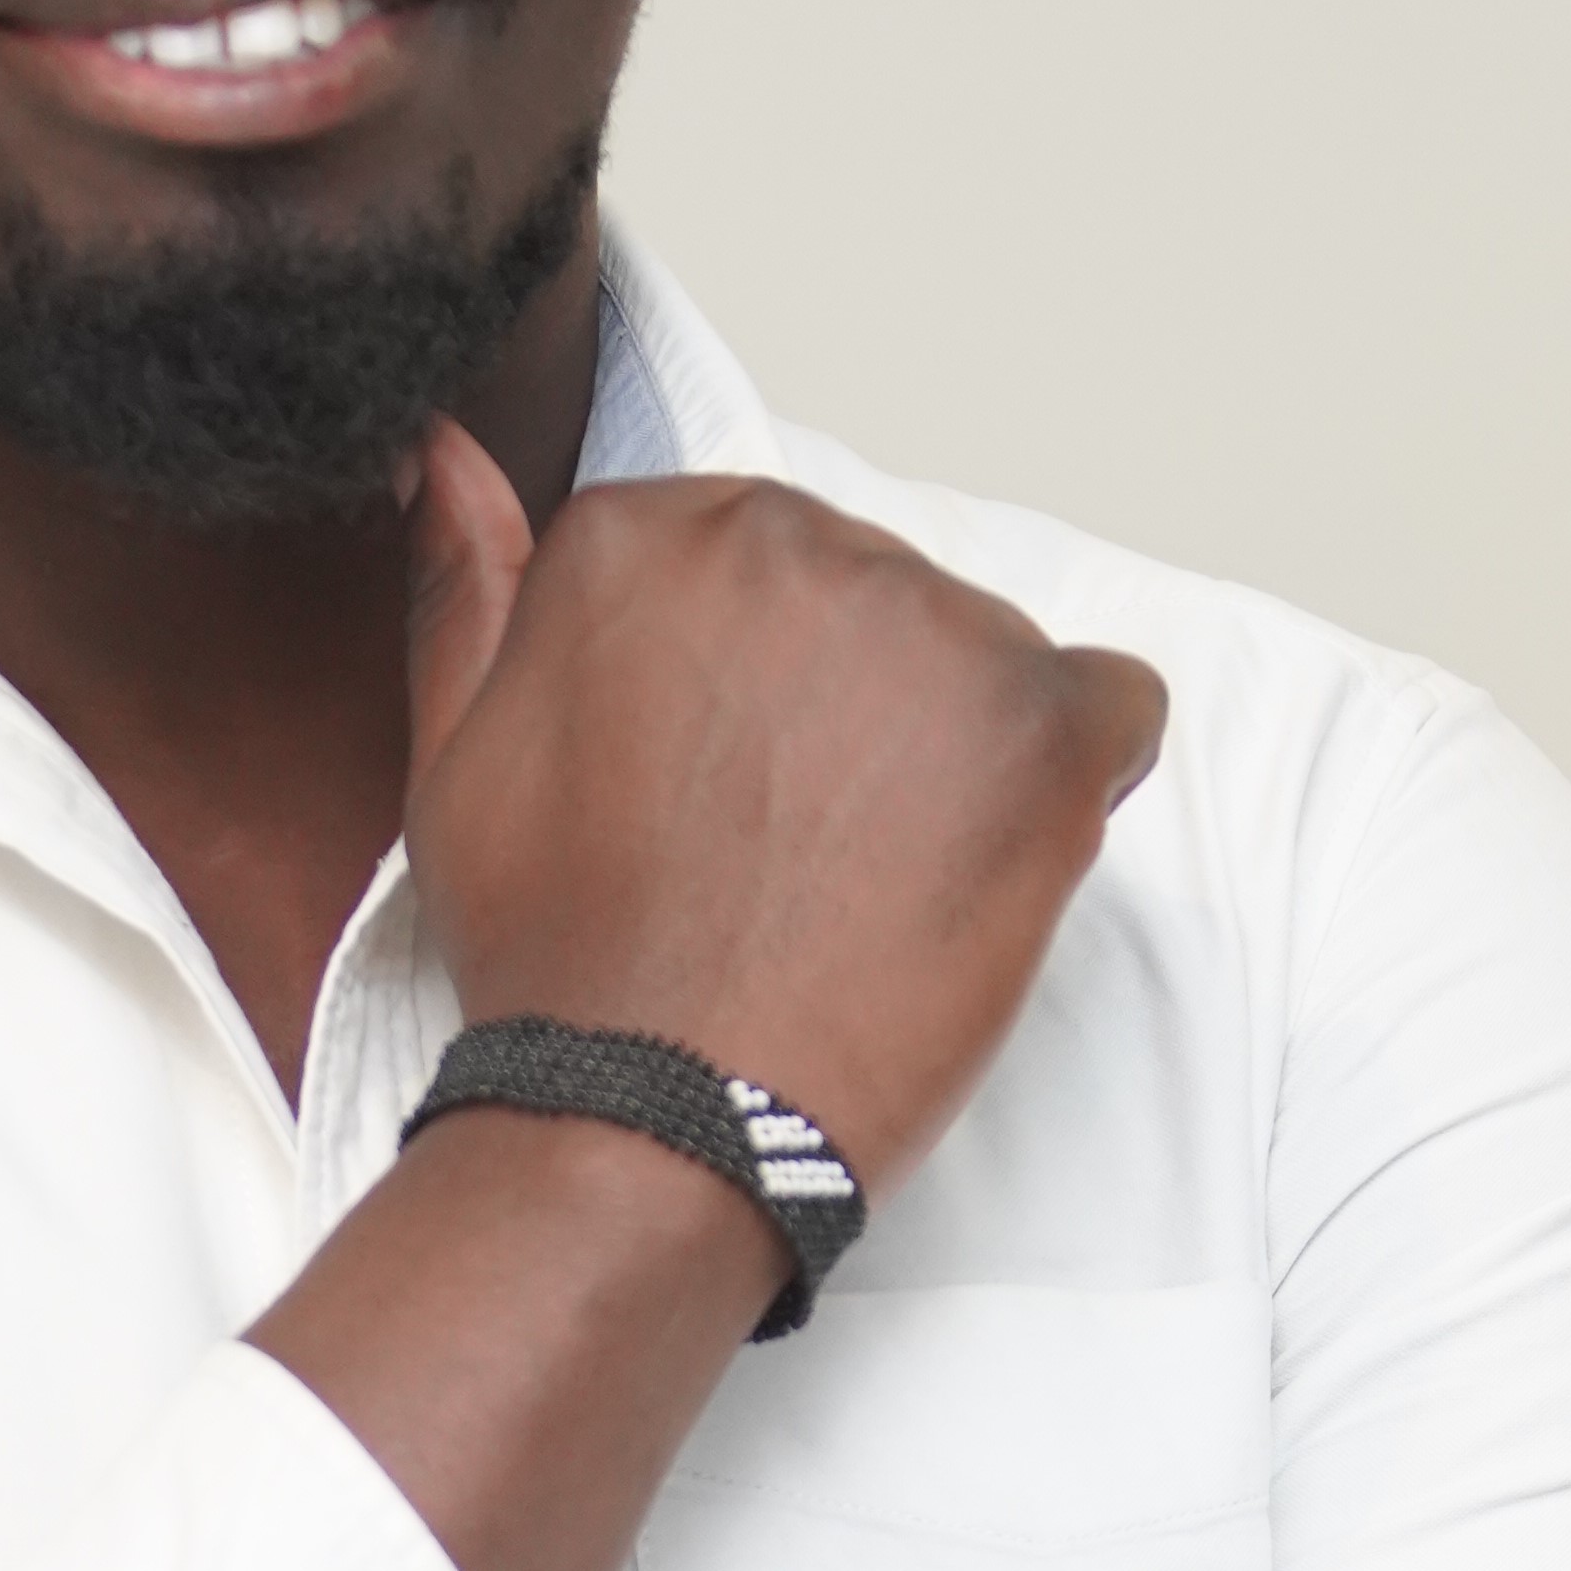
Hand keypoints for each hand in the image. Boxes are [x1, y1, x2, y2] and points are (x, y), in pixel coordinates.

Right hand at [252, 425, 1162, 1570]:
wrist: (653, 1116)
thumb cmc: (560, 955)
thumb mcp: (459, 751)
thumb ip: (469, 583)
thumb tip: (454, 455)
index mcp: (641, 532)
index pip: (747, 553)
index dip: (745, 678)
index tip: (722, 776)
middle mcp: (786, 542)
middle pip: (867, 591)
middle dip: (849, 700)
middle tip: (793, 843)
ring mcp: (926, 625)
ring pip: (981, 653)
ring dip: (949, 747)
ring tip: (871, 876)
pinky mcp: (1042, 724)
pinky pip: (1115, 703)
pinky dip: (1077, 778)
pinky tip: (985, 868)